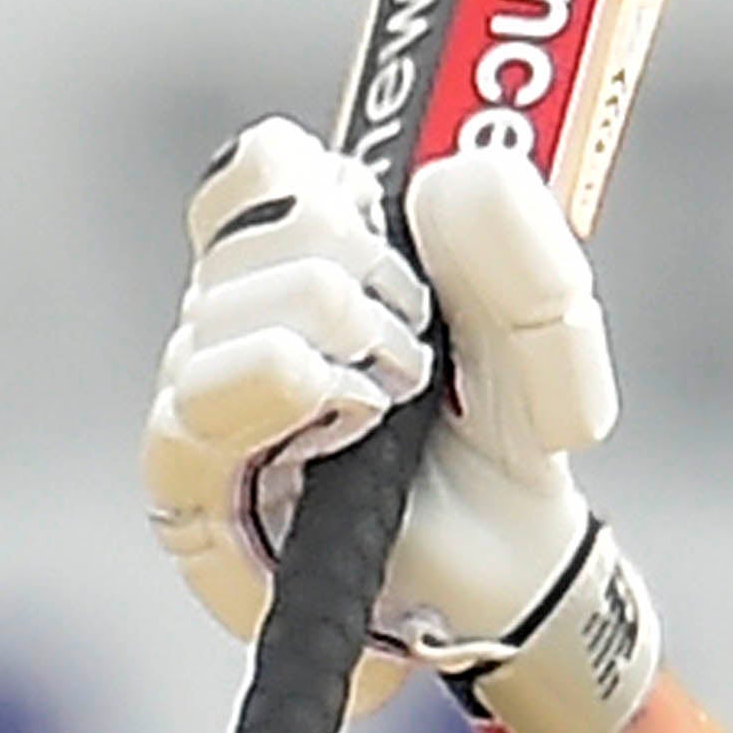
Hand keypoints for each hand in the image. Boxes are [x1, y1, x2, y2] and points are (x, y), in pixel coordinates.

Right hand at [140, 121, 657, 732]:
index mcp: (295, 259)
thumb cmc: (499, 436)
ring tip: (391, 396)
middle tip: (417, 343)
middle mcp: (229, 324)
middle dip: (363, 274)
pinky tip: (348, 421)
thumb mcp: (543, 326)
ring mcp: (198, 408)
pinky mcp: (188, 499)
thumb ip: (515, 240)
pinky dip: (288, 391)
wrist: (511, 563)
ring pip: (221, 309)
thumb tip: (450, 177)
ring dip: (336, 338)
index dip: (326, 180)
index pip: (260, 168)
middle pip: (253, 227)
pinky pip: (198, 408)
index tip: (390, 228)